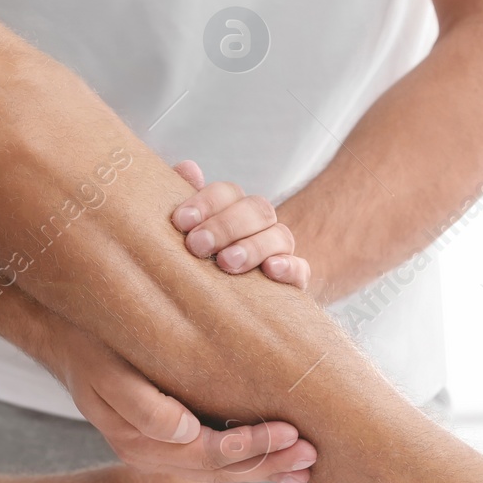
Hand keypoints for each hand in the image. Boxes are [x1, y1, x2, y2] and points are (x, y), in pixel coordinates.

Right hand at [48, 322, 315, 482]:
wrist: (67, 336)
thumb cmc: (93, 344)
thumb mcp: (108, 369)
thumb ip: (142, 405)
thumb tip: (185, 433)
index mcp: (140, 443)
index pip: (208, 454)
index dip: (252, 447)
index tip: (290, 431)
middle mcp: (154, 455)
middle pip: (222, 469)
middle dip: (270, 462)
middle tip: (313, 453)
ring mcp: (163, 452)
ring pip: (222, 470)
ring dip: (267, 466)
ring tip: (307, 465)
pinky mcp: (174, 438)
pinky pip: (216, 458)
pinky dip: (251, 460)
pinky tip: (281, 461)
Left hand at [170, 161, 308, 287]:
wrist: (212, 315)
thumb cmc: (194, 268)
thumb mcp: (183, 236)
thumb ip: (184, 205)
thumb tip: (188, 168)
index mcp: (231, 210)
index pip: (227, 193)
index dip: (205, 202)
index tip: (181, 221)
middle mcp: (258, 226)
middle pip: (256, 209)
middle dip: (225, 225)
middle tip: (197, 245)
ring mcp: (279, 251)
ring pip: (280, 235)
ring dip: (253, 246)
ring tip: (226, 262)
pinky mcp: (293, 279)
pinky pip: (301, 267)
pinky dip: (289, 266)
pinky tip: (271, 269)